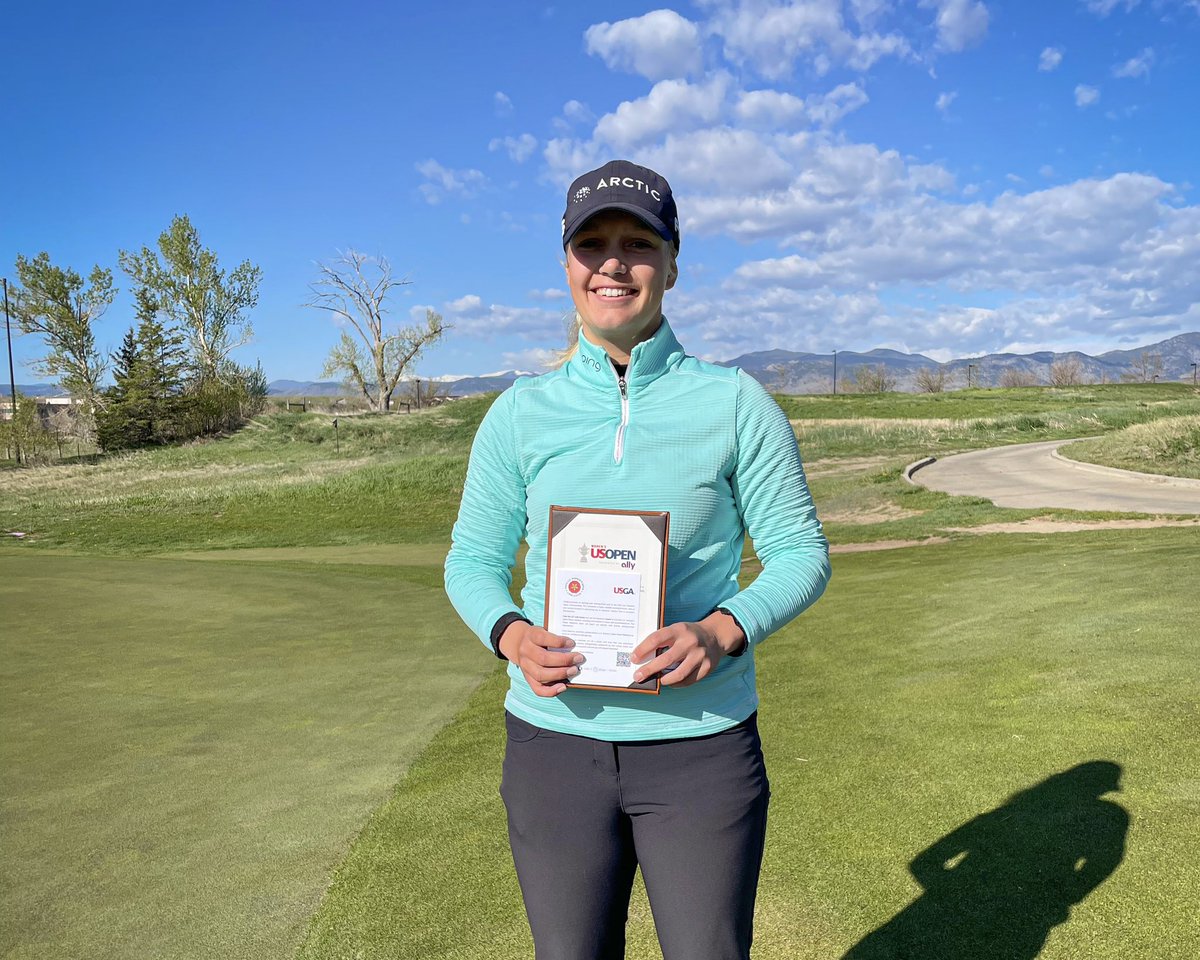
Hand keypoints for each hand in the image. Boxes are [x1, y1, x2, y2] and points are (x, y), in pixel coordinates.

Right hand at [498, 620, 583, 696]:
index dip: (558, 642)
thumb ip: (556, 638)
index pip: (542, 638)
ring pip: (540, 675)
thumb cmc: (539, 638)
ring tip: (574, 670)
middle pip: (543, 659)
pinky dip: (551, 690)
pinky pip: (538, 689)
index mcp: (531, 636)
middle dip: (564, 660)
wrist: (520, 644)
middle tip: (579, 658)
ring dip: (560, 674)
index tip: (572, 643)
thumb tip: (574, 649)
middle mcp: (525, 651)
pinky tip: (563, 686)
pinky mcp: (528, 678)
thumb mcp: (544, 631)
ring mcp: (525, 666)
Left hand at [630, 611, 745, 687]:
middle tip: (638, 676)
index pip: (656, 639)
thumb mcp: (676, 630)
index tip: (633, 658)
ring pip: (678, 674)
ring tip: (658, 680)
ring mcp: (700, 655)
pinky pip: (688, 681)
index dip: (643, 649)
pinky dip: (677, 684)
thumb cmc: (688, 634)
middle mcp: (690, 642)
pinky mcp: (707, 667)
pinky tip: (671, 682)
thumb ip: (663, 641)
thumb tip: (642, 659)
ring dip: (664, 680)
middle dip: (649, 670)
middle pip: (666, 659)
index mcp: (679, 630)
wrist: (715, 635)